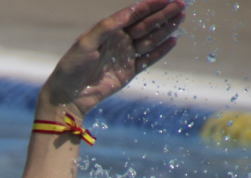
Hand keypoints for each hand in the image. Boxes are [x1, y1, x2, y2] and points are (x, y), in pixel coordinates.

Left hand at [41, 0, 185, 118]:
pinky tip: (173, 40)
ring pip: (150, 39)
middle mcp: (119, 40)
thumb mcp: (87, 42)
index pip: (134, 14)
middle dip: (163, 14)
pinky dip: (161, 50)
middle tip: (181, 5)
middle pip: (146, 24)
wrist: (69, 94)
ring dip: (165, 29)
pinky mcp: (129, 72)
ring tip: (180, 18)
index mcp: (109, 30)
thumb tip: (129, 12)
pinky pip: (148, 59)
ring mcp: (125, 56)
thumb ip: (107, 26)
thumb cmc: (72, 66)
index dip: (151, 5)